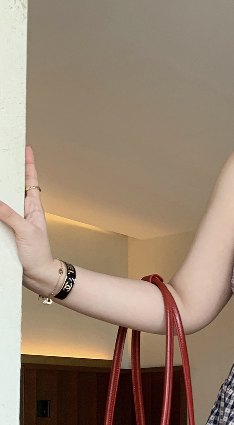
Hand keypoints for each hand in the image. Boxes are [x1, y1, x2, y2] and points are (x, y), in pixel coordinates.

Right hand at [0, 146, 60, 295]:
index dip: (28, 164)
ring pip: (3, 201)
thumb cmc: (38, 254)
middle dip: (7, 172)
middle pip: (13, 187)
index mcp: (33, 207)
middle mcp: (23, 211)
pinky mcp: (6, 231)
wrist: (39, 276)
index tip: (26, 148)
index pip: (31, 181)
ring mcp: (14, 220)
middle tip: (3, 156)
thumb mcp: (25, 231)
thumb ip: (9, 215)